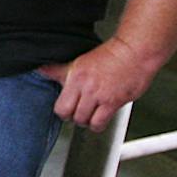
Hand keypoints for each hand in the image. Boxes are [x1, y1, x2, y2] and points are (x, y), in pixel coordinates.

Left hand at [36, 36, 156, 132]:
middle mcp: (85, 86)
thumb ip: (60, 71)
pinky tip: (101, 117)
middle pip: (69, 115)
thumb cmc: (111, 55)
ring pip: (84, 121)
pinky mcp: (113, 102)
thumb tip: (42, 70)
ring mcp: (99, 95)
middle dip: (73, 117)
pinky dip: (99, 124)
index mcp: (75, 76)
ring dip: (87, 121)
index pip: (60, 106)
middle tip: (80, 112)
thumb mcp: (80, 61)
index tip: (69, 108)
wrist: (134, 51)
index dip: (63, 111)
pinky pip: (100, 123)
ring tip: (91, 114)